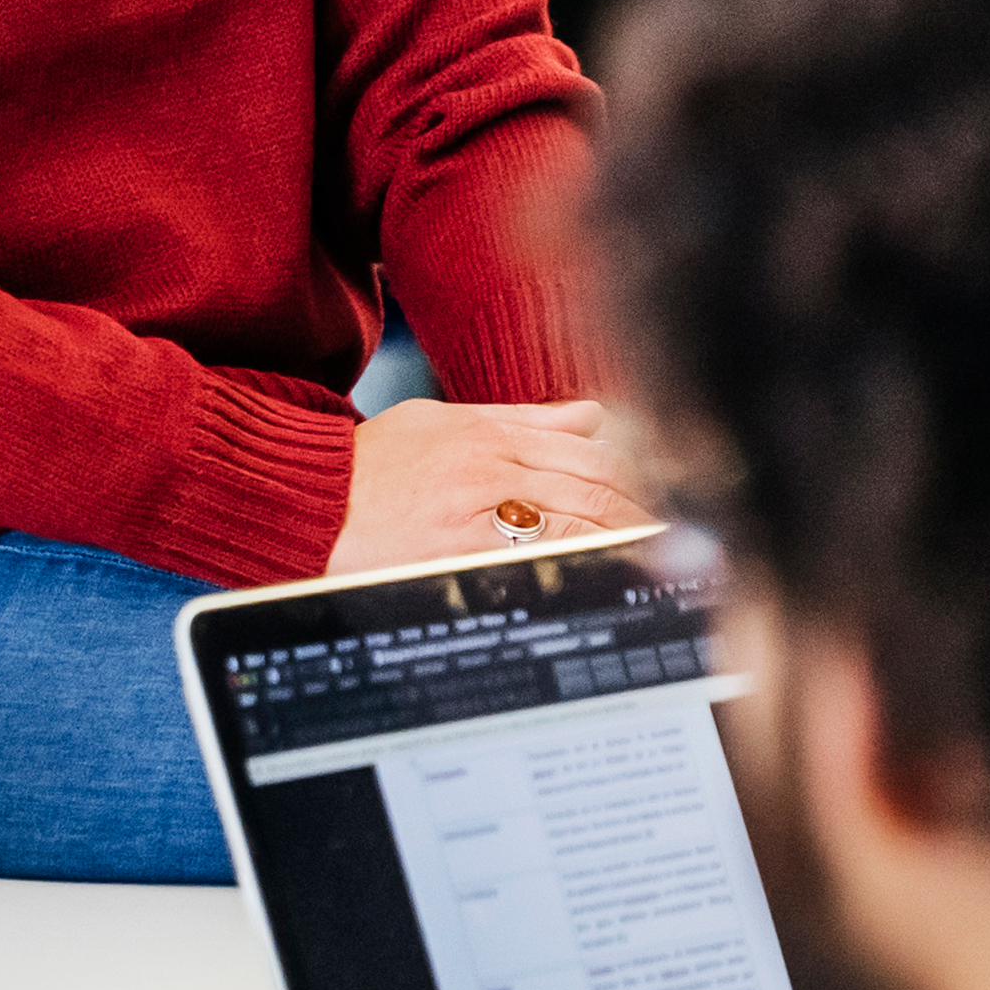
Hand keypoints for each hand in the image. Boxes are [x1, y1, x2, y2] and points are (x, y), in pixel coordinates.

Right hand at [329, 395, 655, 576]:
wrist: (301, 504)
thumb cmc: (363, 469)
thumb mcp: (437, 422)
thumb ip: (518, 418)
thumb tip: (592, 415)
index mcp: (487, 431)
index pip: (589, 447)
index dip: (639, 471)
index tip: (675, 491)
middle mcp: (491, 465)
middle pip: (595, 482)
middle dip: (647, 508)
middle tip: (687, 531)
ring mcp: (480, 510)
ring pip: (581, 517)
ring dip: (630, 536)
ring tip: (667, 556)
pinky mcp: (467, 553)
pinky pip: (545, 556)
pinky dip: (589, 561)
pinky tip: (617, 573)